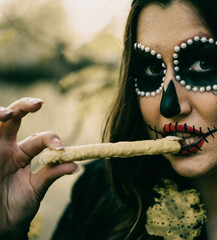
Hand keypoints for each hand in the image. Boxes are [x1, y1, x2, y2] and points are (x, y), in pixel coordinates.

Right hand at [0, 98, 78, 238]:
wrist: (0, 225)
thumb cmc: (17, 207)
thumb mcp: (35, 190)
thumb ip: (51, 174)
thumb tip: (75, 164)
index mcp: (22, 153)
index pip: (40, 138)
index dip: (51, 139)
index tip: (60, 148)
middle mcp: (6, 148)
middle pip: (13, 119)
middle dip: (24, 107)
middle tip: (37, 104)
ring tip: (7, 114)